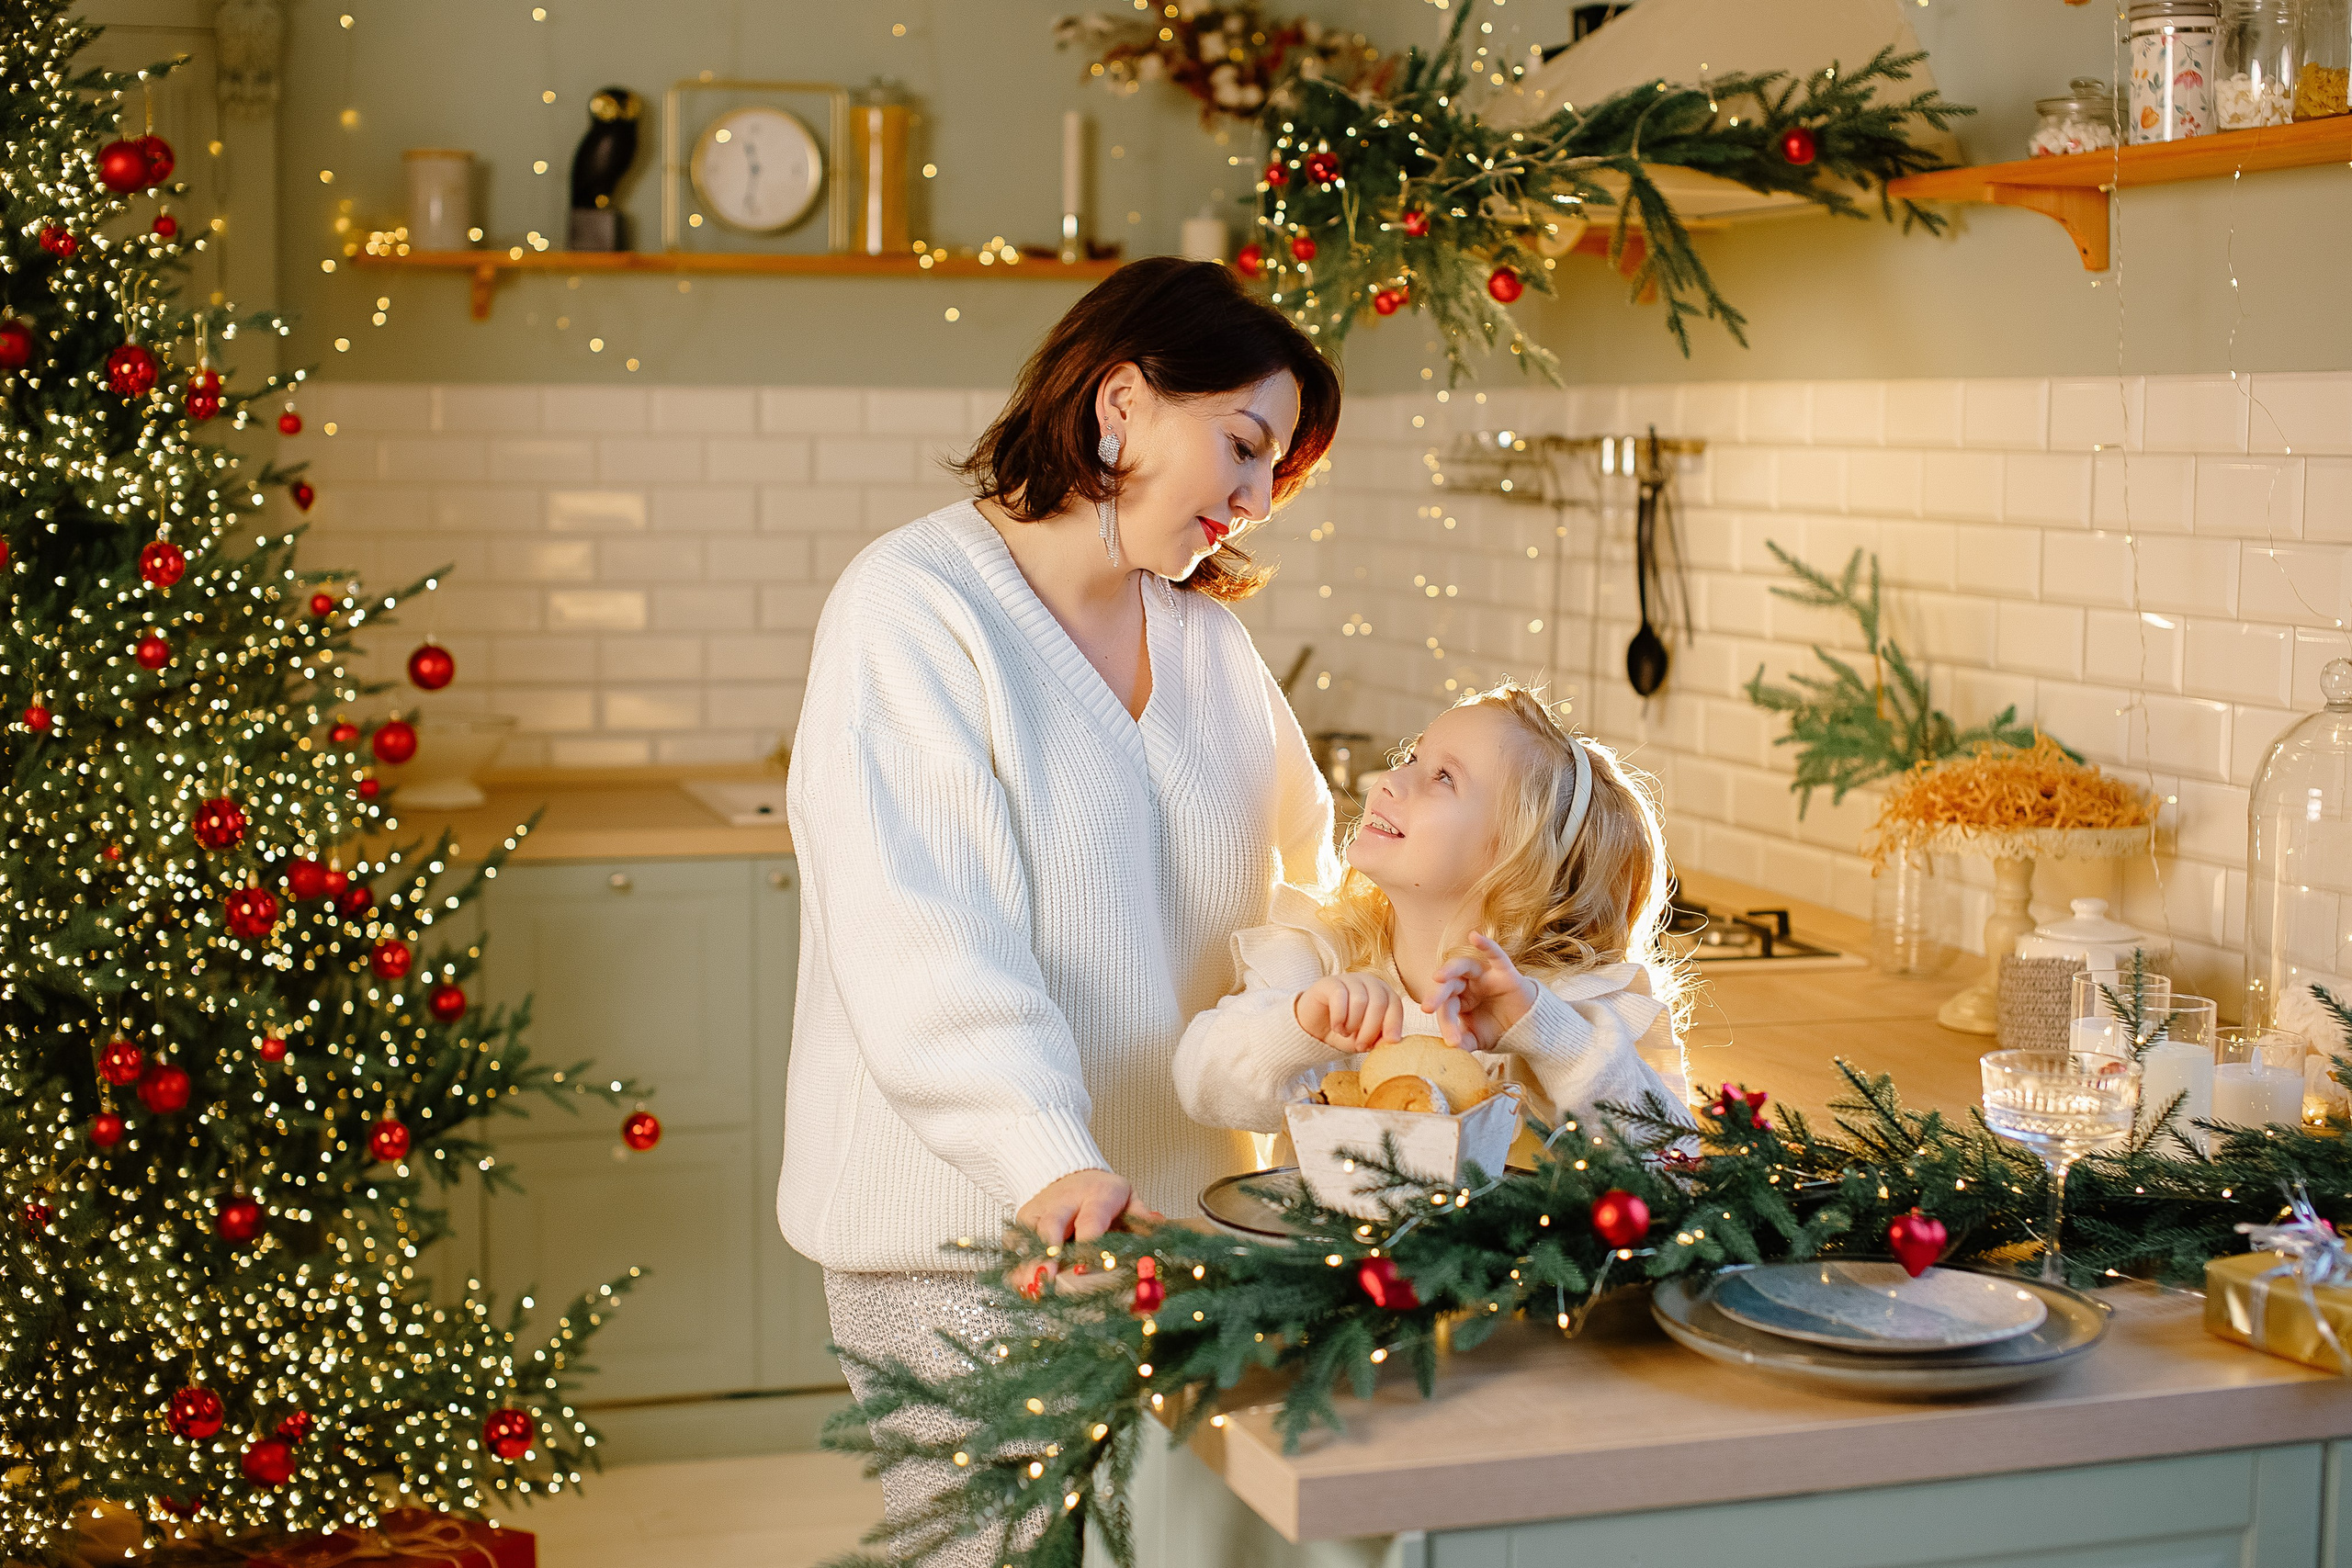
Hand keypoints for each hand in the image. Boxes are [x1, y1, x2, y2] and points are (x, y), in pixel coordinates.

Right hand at [1009, 1168, 1159, 1296]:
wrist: (1070, 1176)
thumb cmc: (1104, 1197)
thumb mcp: (1129, 1200)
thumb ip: (1142, 1218)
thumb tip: (1158, 1229)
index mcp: (1097, 1195)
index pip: (1091, 1218)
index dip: (1088, 1244)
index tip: (1087, 1268)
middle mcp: (1064, 1200)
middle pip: (1052, 1223)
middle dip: (1050, 1251)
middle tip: (1050, 1278)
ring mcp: (1041, 1210)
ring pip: (1029, 1234)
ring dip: (1030, 1262)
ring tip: (1032, 1287)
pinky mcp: (1023, 1220)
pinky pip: (1015, 1243)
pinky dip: (1017, 1264)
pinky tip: (1022, 1286)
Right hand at [1294, 973, 1404, 1052]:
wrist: (1314, 1029)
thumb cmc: (1344, 1032)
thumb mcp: (1365, 1040)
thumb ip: (1380, 1038)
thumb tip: (1392, 1040)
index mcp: (1382, 993)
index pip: (1394, 1004)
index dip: (1394, 1023)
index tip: (1391, 1041)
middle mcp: (1368, 982)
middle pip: (1378, 1002)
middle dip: (1371, 1029)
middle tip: (1361, 1045)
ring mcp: (1349, 979)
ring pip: (1360, 1000)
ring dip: (1353, 1024)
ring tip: (1345, 1033)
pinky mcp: (1330, 982)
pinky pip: (1340, 996)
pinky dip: (1339, 1017)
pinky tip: (1336, 1027)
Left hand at [1426, 931, 1539, 1049]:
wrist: (1529, 1029)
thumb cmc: (1499, 1029)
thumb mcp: (1477, 1039)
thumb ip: (1463, 1042)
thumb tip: (1448, 1050)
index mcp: (1458, 999)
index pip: (1446, 1007)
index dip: (1447, 1024)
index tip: (1452, 1043)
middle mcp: (1468, 984)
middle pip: (1449, 986)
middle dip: (1437, 996)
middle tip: (1427, 1007)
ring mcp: (1485, 976)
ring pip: (1465, 966)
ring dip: (1450, 969)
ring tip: (1438, 977)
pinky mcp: (1505, 972)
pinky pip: (1496, 955)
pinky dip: (1486, 945)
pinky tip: (1474, 936)